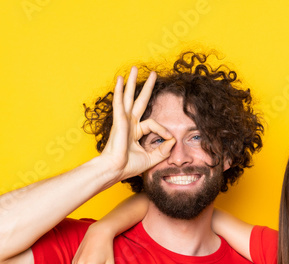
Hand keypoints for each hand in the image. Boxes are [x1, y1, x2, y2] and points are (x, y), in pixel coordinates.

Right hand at [100, 67, 175, 181]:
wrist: (115, 170)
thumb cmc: (128, 166)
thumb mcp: (151, 158)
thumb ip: (163, 151)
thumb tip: (173, 141)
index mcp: (135, 131)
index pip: (153, 124)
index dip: (164, 130)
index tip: (170, 139)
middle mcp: (129, 123)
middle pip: (139, 100)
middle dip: (146, 87)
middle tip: (153, 74)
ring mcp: (123, 120)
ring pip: (128, 97)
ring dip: (131, 82)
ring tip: (133, 68)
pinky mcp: (118, 121)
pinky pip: (119, 103)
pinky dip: (118, 90)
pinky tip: (119, 79)